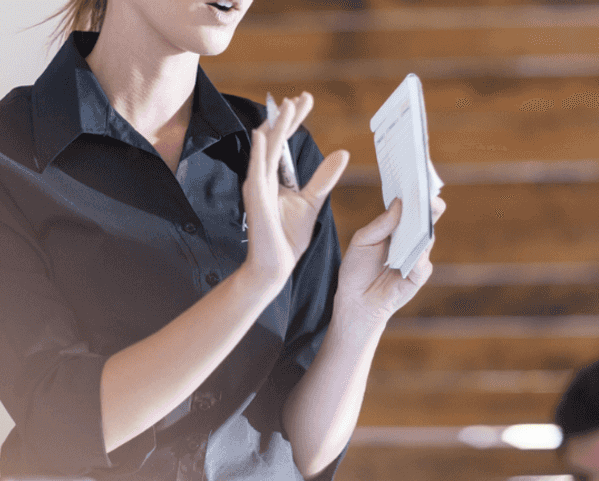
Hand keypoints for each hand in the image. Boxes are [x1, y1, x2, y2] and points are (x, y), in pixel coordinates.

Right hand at [241, 92, 348, 287]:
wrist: (275, 265)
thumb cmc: (288, 237)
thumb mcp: (312, 202)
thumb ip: (324, 178)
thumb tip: (342, 154)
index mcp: (275, 177)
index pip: (283, 141)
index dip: (293, 120)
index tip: (305, 99)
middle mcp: (263, 178)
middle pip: (274, 139)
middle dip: (286, 116)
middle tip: (301, 96)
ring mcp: (257, 187)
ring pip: (265, 149)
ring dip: (275, 126)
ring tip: (286, 105)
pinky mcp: (256, 199)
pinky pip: (257, 171)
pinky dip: (260, 151)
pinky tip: (264, 134)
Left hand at [334, 194, 445, 328]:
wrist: (355, 301)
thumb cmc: (356, 269)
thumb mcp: (362, 242)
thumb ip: (380, 224)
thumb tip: (399, 203)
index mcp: (396, 227)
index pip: (410, 206)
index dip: (414, 192)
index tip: (416, 176)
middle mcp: (410, 238)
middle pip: (425, 218)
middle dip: (427, 205)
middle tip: (427, 192)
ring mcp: (417, 256)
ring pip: (427, 238)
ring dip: (425, 228)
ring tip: (423, 215)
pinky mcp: (419, 275)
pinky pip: (422, 264)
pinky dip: (419, 257)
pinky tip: (415, 253)